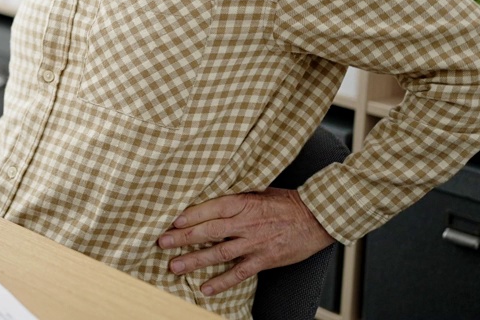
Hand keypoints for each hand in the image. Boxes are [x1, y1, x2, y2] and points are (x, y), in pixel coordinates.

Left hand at [156, 188, 334, 296]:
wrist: (317, 218)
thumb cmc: (287, 202)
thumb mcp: (259, 191)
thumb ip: (236, 196)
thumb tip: (209, 194)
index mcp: (244, 203)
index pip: (211, 208)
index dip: (190, 215)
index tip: (171, 221)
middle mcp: (246, 223)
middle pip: (209, 231)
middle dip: (183, 237)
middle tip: (161, 243)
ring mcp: (254, 243)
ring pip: (219, 253)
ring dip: (195, 261)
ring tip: (174, 266)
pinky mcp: (264, 259)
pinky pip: (239, 273)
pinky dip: (222, 282)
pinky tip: (205, 288)